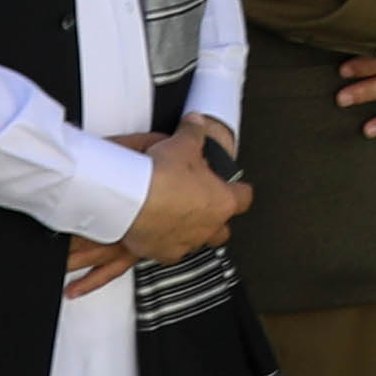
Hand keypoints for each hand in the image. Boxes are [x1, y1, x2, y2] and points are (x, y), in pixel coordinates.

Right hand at [118, 114, 249, 261]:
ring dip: (191, 230)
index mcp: (222, 201)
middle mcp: (208, 226)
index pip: (244, 197)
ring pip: (197, 241)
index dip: (239, 190)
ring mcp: (187, 241)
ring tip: (178, 217)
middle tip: (204, 205)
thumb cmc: (161, 176)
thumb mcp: (183, 144)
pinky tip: (158, 231)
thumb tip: (196, 122)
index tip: (236, 187)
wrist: (130, 199)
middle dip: (216, 218)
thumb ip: (193, 132)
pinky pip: (171, 252)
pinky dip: (167, 242)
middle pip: (223, 229)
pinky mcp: (164, 253)